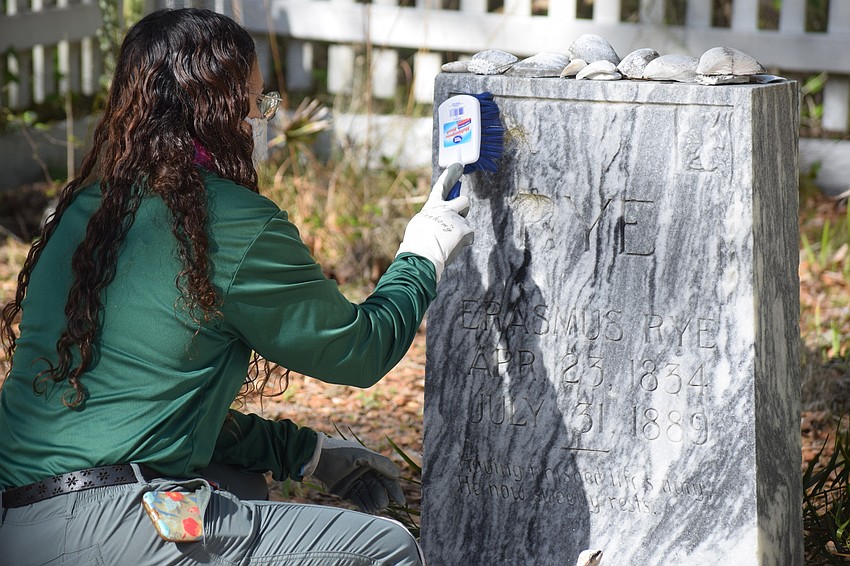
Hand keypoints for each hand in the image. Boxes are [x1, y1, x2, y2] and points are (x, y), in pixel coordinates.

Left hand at [308, 435, 404, 512]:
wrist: (316, 458)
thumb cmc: (340, 452)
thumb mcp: (362, 455)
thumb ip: (381, 463)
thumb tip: (397, 474)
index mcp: (371, 462)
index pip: (387, 477)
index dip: (394, 489)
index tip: (400, 501)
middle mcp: (365, 472)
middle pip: (378, 488)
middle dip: (381, 497)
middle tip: (382, 505)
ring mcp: (356, 482)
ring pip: (368, 495)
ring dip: (373, 503)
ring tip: (375, 510)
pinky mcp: (346, 491)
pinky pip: (358, 499)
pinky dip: (363, 505)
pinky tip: (368, 511)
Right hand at [396, 163, 473, 281]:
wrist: (421, 255)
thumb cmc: (417, 243)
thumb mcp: (420, 224)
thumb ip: (433, 217)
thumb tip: (439, 220)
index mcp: (432, 206)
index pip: (442, 186)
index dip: (451, 175)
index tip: (459, 165)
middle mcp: (446, 209)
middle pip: (464, 201)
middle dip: (463, 209)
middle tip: (456, 220)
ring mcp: (456, 219)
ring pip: (465, 224)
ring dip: (460, 232)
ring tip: (447, 243)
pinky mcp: (465, 230)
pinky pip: (469, 236)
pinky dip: (463, 242)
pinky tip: (452, 248)